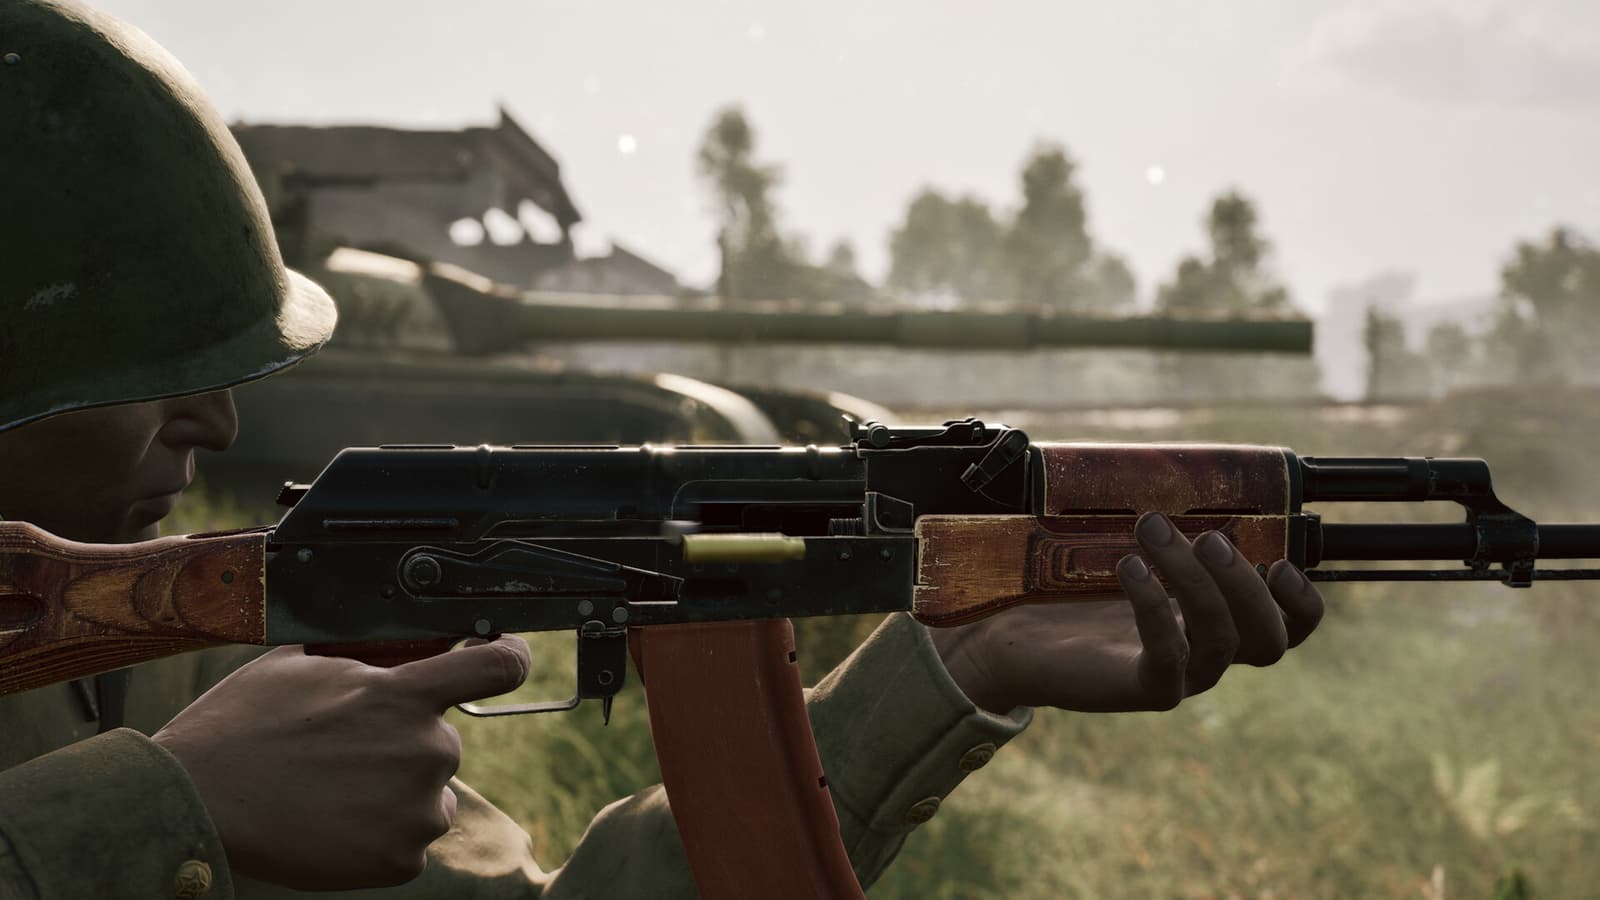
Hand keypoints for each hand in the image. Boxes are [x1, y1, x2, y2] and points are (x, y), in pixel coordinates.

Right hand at [151, 635, 529, 889]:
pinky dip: (380, 833)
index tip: (505, 657)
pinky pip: (408, 838)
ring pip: (430, 793)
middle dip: (406, 741)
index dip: (509, 658)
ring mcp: (417, 811)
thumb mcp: (306, 661)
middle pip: (444, 739)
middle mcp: (426, 751)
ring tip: (332, 788)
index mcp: (406, 696)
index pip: (498, 667)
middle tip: (345, 749)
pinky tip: (334, 821)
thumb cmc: (244, 724)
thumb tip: (413, 635)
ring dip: (396, 790)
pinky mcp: (401, 860)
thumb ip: (373, 652)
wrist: (197, 801)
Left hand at [928, 512, 1322, 714]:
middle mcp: (1210, 654)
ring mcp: (1181, 676)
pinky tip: (1131, 568)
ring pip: (1221, 641)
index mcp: (1221, 622)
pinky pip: (1169, 658)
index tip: (1280, 560)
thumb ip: (1171, 526)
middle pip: (1268, 639)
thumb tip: (1185, 465)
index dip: (1302, 602)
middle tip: (1208, 539)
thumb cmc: (1077, 590)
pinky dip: (1155, 608)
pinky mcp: (1142, 687)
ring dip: (1196, 581)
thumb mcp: (1134, 549)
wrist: (1019, 637)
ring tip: (1153, 532)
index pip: (1290, 628)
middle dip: (1247, 584)